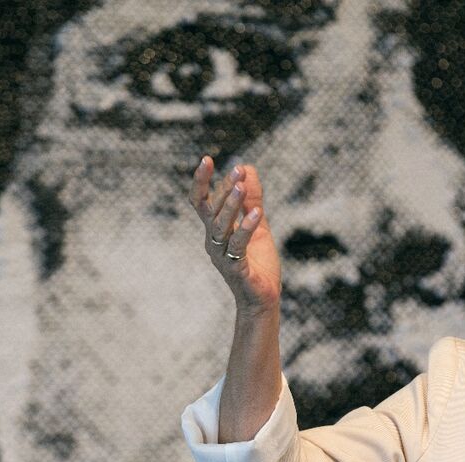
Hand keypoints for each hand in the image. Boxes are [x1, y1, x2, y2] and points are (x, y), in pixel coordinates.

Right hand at [188, 156, 280, 315]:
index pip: (202, 202)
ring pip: (221, 227)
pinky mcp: (237, 269)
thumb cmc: (258, 264)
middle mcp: (214, 242)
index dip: (202, 181)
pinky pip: (238, 246)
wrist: (263, 299)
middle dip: (224, 189)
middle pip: (211, 211)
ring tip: (242, 186)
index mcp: (216, 230)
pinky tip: (257, 214)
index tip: (207, 159)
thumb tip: (248, 168)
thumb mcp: (257, 225)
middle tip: (238, 170)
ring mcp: (223, 256)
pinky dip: (246, 229)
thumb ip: (253, 199)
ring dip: (231, 205)